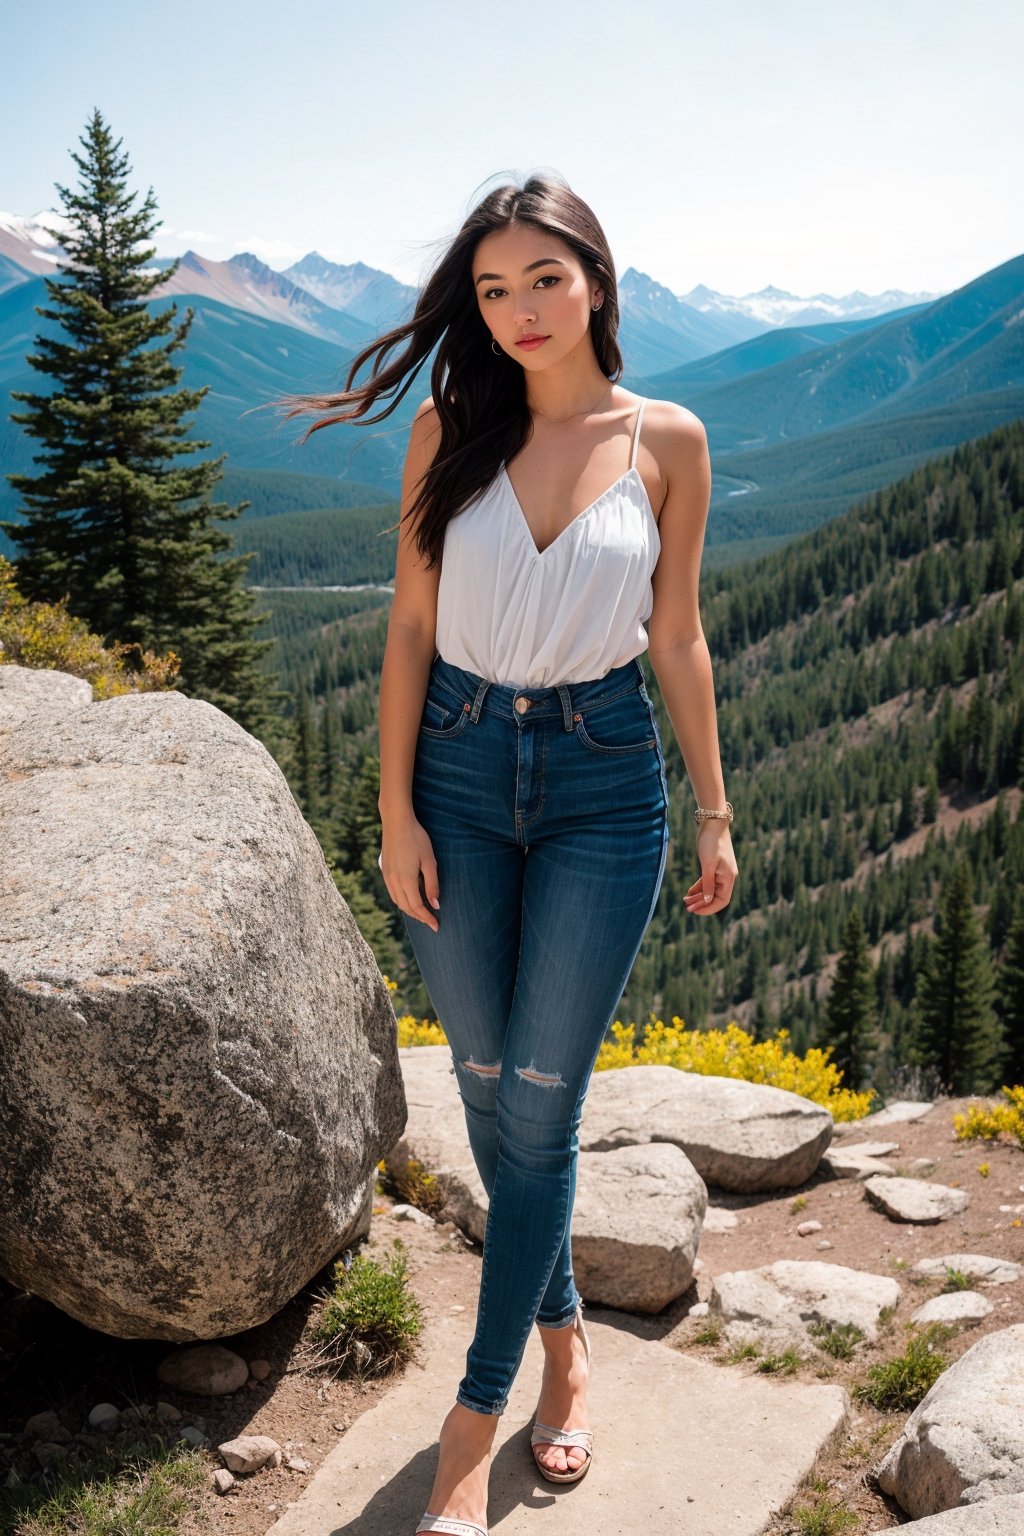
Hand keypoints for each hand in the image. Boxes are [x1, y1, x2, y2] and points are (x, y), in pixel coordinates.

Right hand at [377, 815, 440, 931]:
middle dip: (419, 917)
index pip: (417, 907)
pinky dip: (402, 900)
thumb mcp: (429, 861)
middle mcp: (394, 881)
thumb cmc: (416, 838)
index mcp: (406, 880)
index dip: (427, 918)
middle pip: (406, 907)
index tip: (436, 926)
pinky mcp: (385, 871)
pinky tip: (410, 898)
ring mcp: (387, 876)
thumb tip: (435, 904)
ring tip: (423, 912)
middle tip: (432, 922)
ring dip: (410, 910)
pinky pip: (393, 893)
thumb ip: (432, 884)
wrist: (396, 822)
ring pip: (398, 901)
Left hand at [683, 823, 736, 915]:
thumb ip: (708, 883)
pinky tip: (689, 892)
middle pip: (715, 897)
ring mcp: (720, 872)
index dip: (709, 908)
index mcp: (728, 877)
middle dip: (702, 904)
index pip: (722, 900)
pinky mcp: (713, 867)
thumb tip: (708, 900)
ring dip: (699, 897)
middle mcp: (726, 877)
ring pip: (710, 890)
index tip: (695, 911)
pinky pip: (707, 882)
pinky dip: (698, 888)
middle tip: (687, 908)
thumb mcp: (708, 864)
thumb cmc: (711, 842)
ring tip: (685, 901)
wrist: (713, 824)